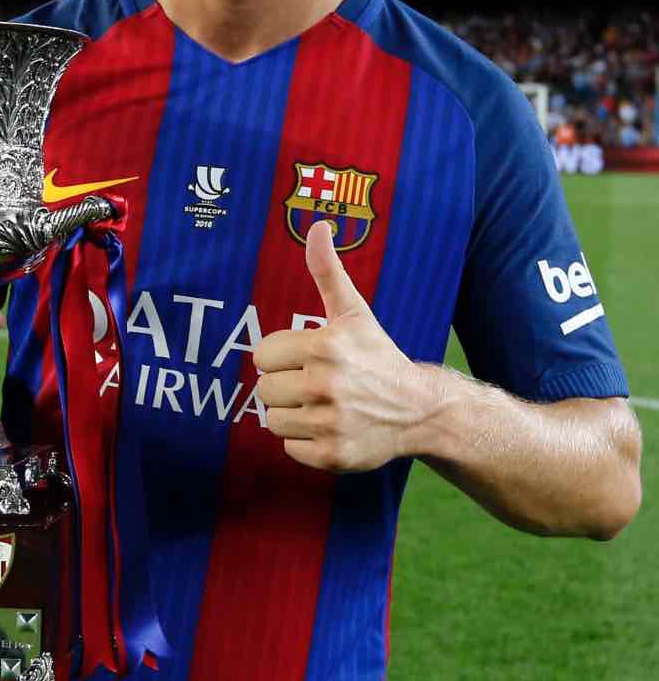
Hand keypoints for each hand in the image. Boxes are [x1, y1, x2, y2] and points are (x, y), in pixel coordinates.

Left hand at [253, 221, 423, 472]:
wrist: (419, 408)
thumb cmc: (377, 355)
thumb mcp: (353, 312)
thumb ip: (327, 270)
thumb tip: (318, 225)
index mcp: (325, 346)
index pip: (262, 355)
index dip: (280, 356)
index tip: (304, 358)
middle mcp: (326, 384)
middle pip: (264, 390)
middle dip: (285, 386)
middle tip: (314, 383)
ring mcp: (330, 423)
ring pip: (273, 421)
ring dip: (292, 415)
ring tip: (321, 405)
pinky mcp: (333, 455)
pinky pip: (290, 448)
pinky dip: (305, 442)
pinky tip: (329, 427)